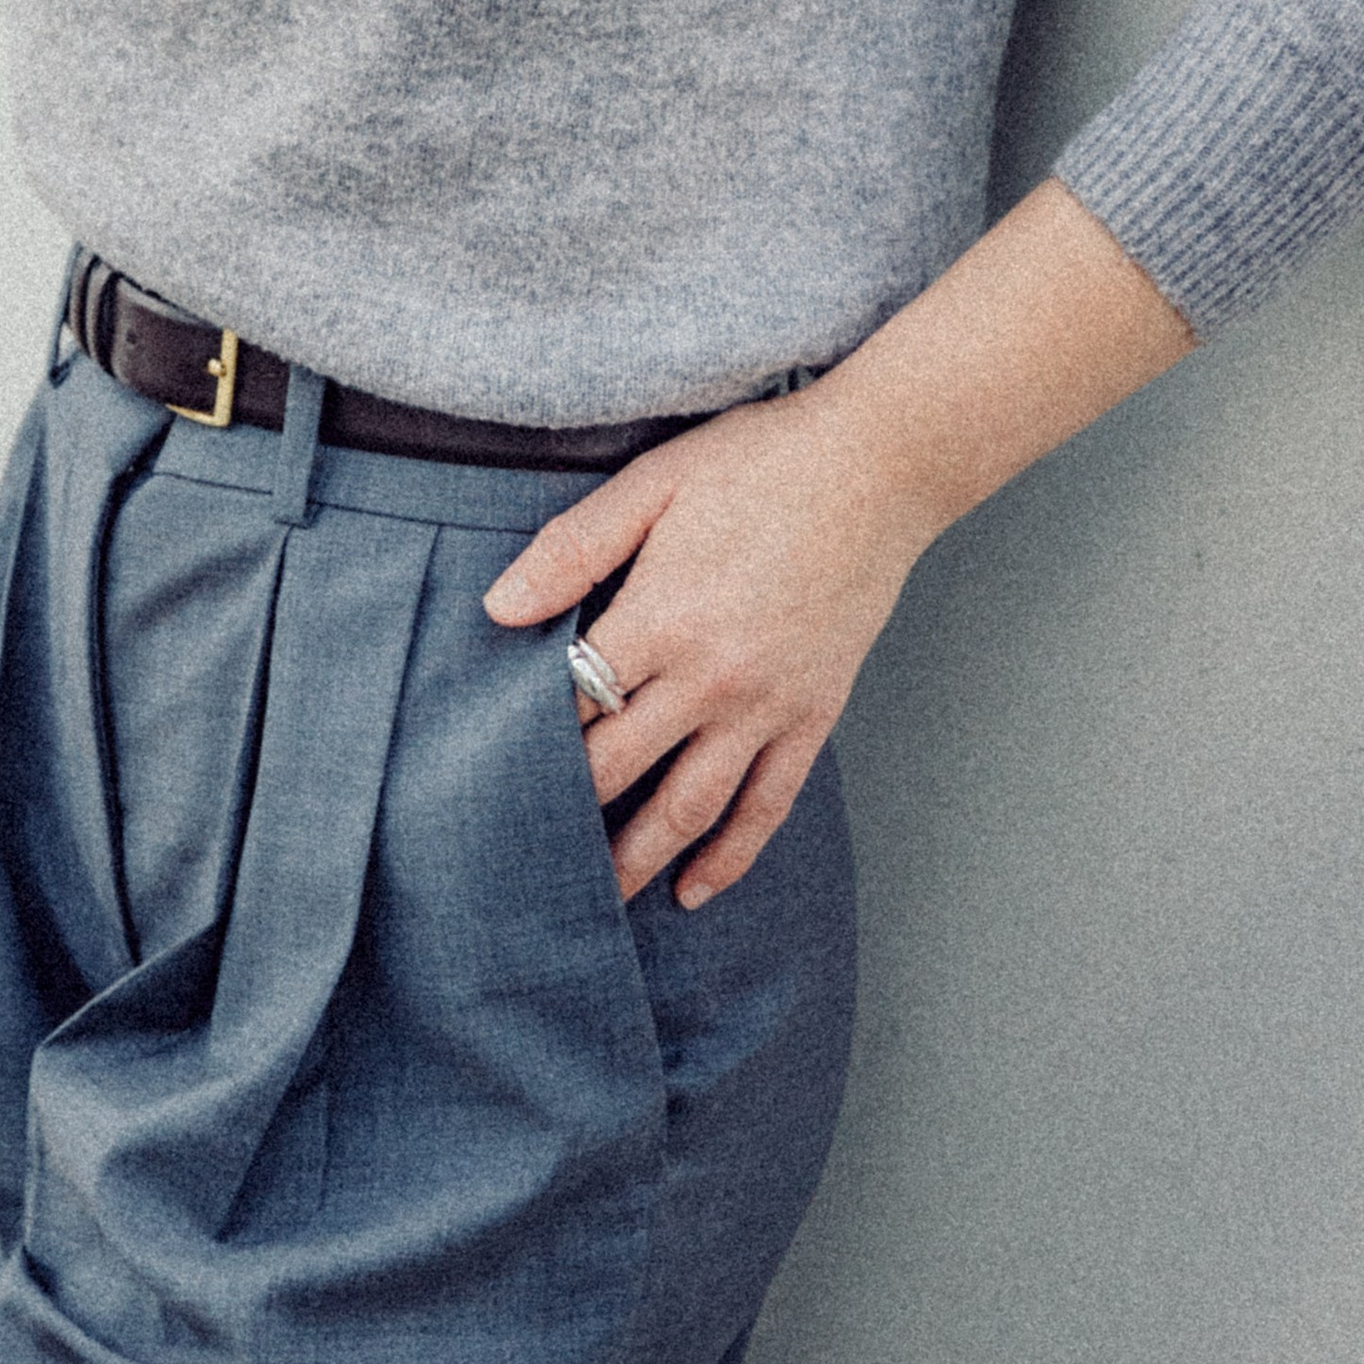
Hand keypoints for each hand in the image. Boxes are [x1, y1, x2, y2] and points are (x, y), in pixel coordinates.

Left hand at [481, 379, 942, 909]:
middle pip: (620, 767)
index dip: (528, 736)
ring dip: (640, 860)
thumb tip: (497, 607)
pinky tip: (696, 889)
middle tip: (519, 852)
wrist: (877, 467)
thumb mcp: (654, 482)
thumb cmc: (759, 462)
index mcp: (662, 617)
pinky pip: (768, 805)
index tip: (487, 768)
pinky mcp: (813, 715)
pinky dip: (731, 856)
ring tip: (597, 901)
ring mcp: (767, 705)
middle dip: (566, 813)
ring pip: (691, 807)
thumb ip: (574, 547)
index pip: (575, 701)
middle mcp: (712, 677)